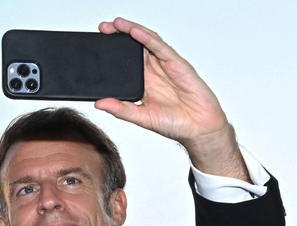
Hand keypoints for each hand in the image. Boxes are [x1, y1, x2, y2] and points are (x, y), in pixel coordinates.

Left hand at [94, 17, 247, 179]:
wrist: (199, 128)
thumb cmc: (175, 123)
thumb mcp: (142, 118)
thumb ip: (121, 110)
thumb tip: (99, 103)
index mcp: (144, 83)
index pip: (125, 62)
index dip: (112, 52)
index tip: (97, 45)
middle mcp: (153, 71)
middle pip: (134, 47)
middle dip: (118, 35)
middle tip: (102, 28)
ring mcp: (165, 66)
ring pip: (147, 41)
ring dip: (132, 31)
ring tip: (117, 24)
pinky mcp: (177, 64)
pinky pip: (160, 47)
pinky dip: (147, 38)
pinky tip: (136, 32)